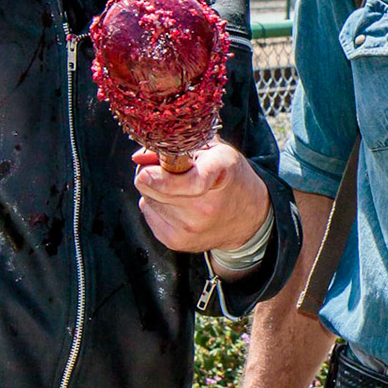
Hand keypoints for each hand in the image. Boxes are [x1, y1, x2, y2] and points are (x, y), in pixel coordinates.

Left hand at [133, 141, 269, 254]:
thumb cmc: (230, 177)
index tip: (146, 173)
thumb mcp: (216, 150)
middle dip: (153, 174)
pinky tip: (176, 205)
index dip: (163, 178)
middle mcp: (205, 207)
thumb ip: (179, 146)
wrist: (248, 218)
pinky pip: (148, 213)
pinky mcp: (176, 241)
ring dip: (155, 190)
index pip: (191, 182)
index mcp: (220, 174)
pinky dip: (156, 205)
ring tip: (179, 189)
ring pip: (147, 199)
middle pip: (152, 186)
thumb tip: (139, 157)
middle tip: (170, 171)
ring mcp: (190, 228)